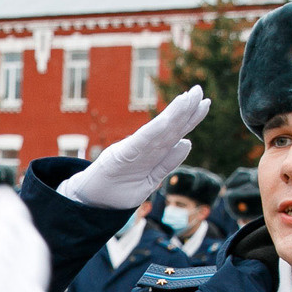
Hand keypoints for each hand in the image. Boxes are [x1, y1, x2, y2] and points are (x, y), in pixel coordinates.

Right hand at [59, 86, 208, 209]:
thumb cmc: (117, 189)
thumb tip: (188, 142)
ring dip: (174, 115)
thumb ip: (167, 162)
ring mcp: (131, 152)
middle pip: (168, 129)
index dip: (189, 118)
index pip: (174, 133)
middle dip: (185, 110)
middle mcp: (142, 149)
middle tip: (199, 90)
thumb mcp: (150, 178)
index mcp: (150, 154)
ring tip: (189, 98)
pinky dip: (154, 133)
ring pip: (157, 133)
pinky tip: (168, 122)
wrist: (88, 201)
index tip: (203, 102)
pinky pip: (140, 144)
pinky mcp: (119, 157)